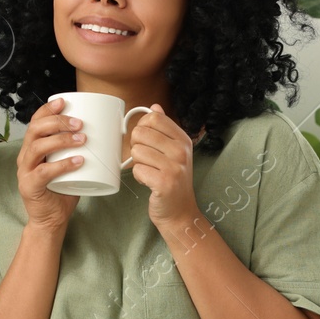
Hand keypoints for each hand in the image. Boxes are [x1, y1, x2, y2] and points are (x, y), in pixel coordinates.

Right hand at [18, 95, 84, 232]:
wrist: (51, 220)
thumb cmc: (62, 191)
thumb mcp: (70, 165)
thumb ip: (79, 150)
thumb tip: (106, 134)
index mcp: (33, 147)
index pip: (35, 122)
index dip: (47, 109)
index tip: (64, 102)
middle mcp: (25, 157)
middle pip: (35, 130)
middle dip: (58, 122)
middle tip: (79, 124)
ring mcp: (25, 172)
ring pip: (37, 148)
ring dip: (61, 140)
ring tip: (81, 140)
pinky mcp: (29, 187)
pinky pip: (44, 172)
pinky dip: (62, 165)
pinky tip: (77, 161)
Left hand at [127, 105, 203, 228]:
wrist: (180, 212)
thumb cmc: (173, 180)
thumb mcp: (174, 151)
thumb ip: (164, 129)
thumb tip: (155, 106)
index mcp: (183, 139)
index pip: (154, 118)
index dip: (142, 127)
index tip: (146, 140)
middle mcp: (181, 151)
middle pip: (141, 133)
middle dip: (136, 147)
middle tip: (146, 160)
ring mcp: (174, 167)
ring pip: (136, 152)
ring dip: (138, 164)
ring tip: (150, 172)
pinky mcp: (164, 183)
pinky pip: (137, 170)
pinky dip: (139, 177)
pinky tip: (149, 182)